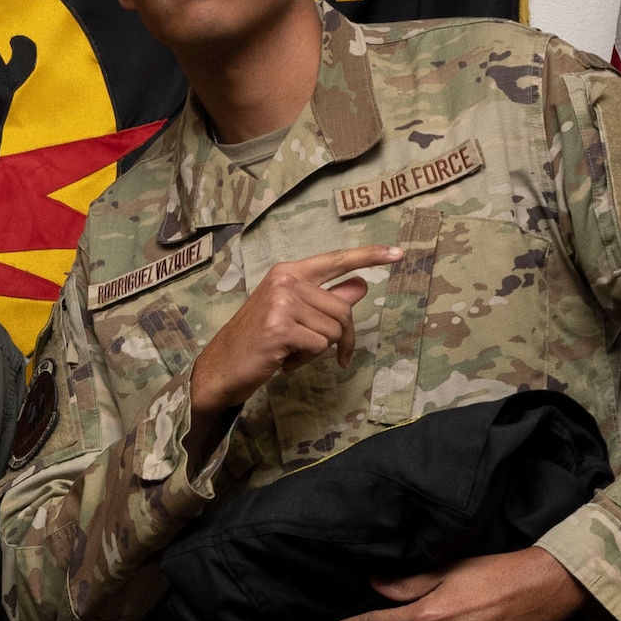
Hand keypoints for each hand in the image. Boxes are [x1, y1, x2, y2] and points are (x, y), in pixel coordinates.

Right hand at [190, 244, 401, 416]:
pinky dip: (305, 361)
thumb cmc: (258, 341)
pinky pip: (319, 347)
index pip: (336, 260)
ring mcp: (281, 302)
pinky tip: (283, 360)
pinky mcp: (280, 327)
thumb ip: (326, 300)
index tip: (398, 253)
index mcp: (288, 272)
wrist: (222, 367)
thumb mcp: (293, 315)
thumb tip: (360, 286)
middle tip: (319, 352)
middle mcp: (285, 281)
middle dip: (340, 337)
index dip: (369, 257)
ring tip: (289, 352)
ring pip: (332, 331)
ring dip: (316, 351)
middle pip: (343, 308)